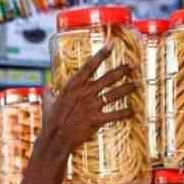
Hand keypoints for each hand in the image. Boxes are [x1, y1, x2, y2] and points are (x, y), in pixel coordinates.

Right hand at [40, 41, 135, 155]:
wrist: (55, 138)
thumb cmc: (50, 121)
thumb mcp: (48, 103)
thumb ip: (49, 93)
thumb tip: (46, 87)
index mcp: (73, 85)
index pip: (90, 65)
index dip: (101, 54)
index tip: (112, 45)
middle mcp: (84, 92)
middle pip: (107, 78)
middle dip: (121, 70)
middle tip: (132, 65)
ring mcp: (91, 106)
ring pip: (114, 94)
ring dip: (127, 88)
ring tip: (136, 84)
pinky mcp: (96, 119)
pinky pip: (115, 114)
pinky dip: (125, 113)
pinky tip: (133, 111)